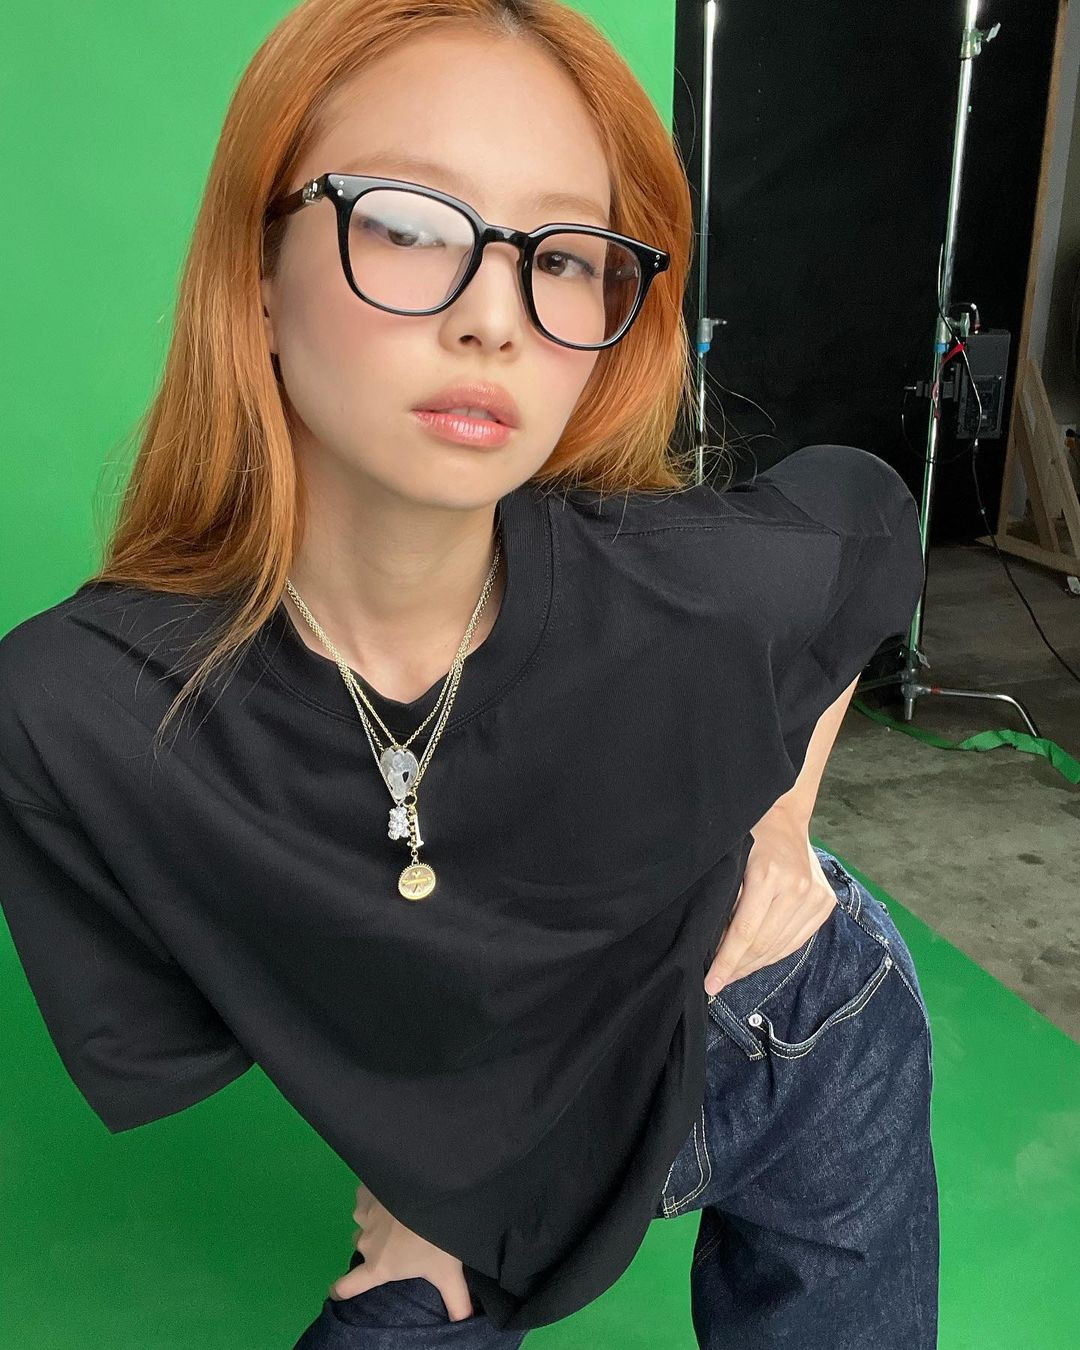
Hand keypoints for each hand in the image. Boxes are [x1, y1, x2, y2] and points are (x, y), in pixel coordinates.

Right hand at [328, 1181, 474, 1322]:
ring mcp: (364, 1215)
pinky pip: (366, 1198)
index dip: (341, 1290)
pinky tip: (395, 1194)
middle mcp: (366, 1243)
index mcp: (379, 1266)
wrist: (432, 1190)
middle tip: (402, 1242)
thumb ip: (456, 1301)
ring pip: (364, 1223)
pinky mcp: (367, 1190)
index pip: (347, 1286)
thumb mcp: (449, 1273)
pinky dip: (377, 1197)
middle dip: (377, 1247)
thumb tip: (465, 1322)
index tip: (339, 1291)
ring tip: (401, 1216)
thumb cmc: (437, 1239)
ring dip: (377, 1222)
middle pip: (362, 1249)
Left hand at [704, 803, 836, 994]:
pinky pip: (797, 940)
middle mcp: (797, 888)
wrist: (783, 818)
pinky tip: (758, 959)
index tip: (711, 985)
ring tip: (735, 973)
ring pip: (781, 947)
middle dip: (738, 968)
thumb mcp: (729, 864)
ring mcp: (815, 896)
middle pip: (763, 944)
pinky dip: (776, 953)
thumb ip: (724, 902)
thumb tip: (713, 946)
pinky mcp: (825, 902)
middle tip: (718, 982)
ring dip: (756, 964)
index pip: (743, 933)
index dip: (726, 963)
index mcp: (768, 876)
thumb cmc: (747, 838)